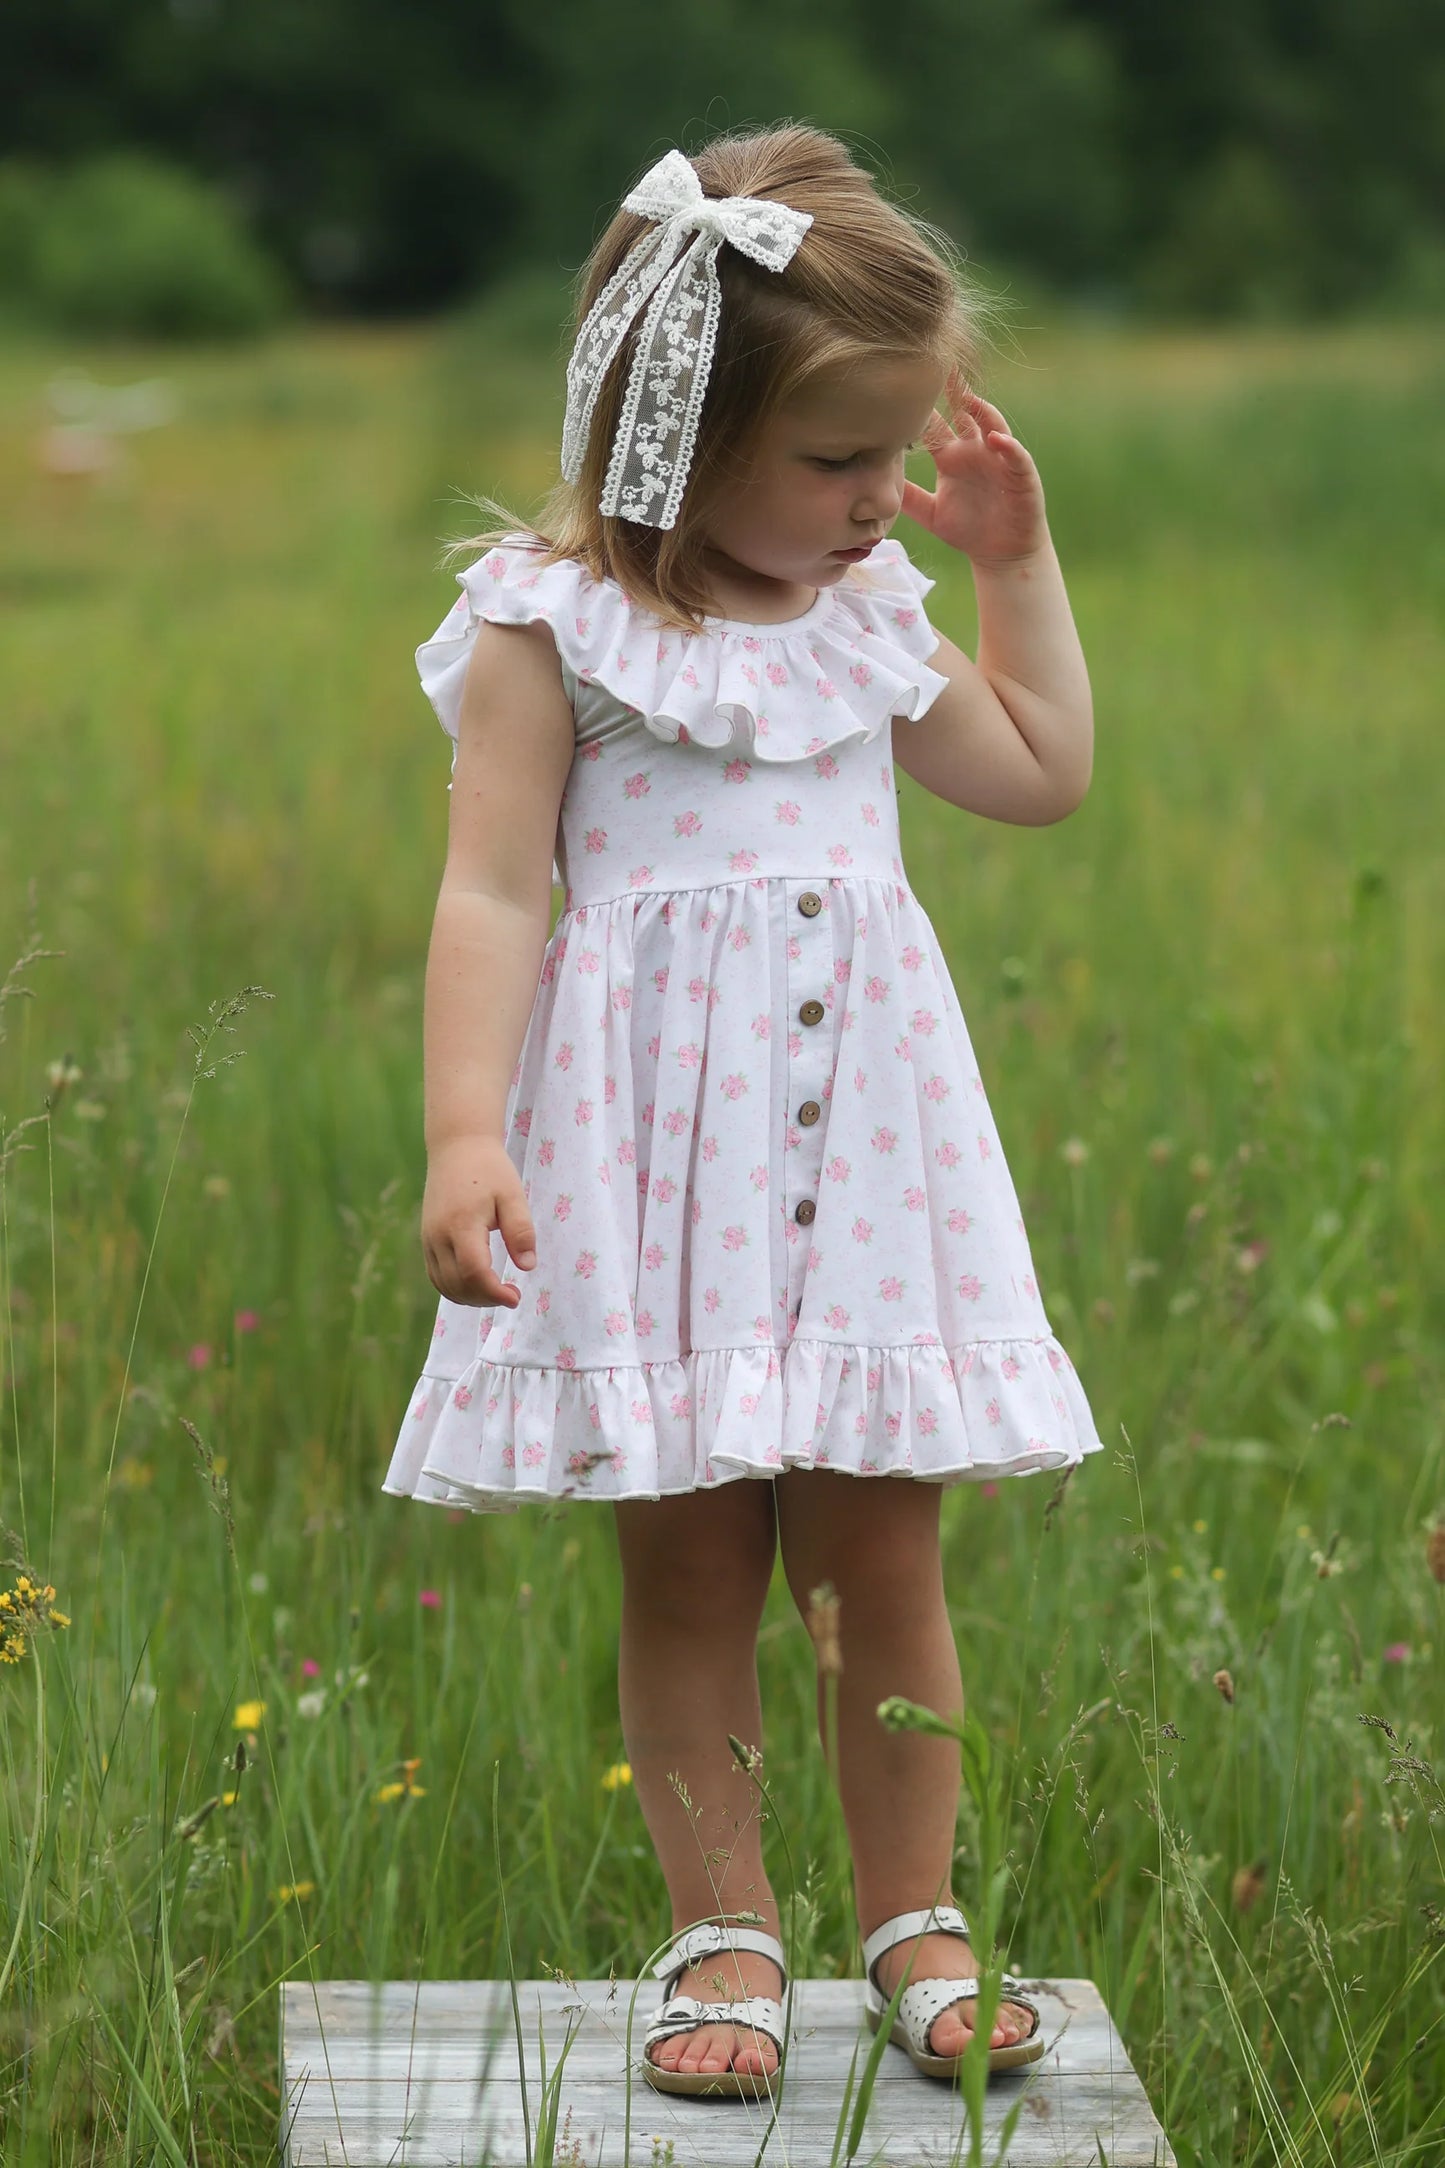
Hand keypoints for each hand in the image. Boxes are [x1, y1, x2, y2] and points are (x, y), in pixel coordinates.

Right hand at [421, 1137, 536, 1308]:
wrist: (456, 1147)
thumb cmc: (489, 1169)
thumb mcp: (513, 1195)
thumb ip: (520, 1230)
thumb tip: (527, 1266)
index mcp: (462, 1224)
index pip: (474, 1272)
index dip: (495, 1292)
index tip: (516, 1296)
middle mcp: (438, 1236)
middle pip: (458, 1285)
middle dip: (486, 1299)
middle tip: (511, 1294)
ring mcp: (428, 1239)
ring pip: (444, 1285)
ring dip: (470, 1298)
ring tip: (496, 1291)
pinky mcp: (426, 1240)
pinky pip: (436, 1275)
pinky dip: (455, 1288)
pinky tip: (477, 1285)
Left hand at [902, 365, 1048, 568]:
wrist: (1001, 554)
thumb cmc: (968, 531)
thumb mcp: (930, 513)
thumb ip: (908, 496)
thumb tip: (874, 481)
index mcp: (951, 457)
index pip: (935, 426)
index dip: (921, 408)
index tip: (904, 385)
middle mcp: (974, 450)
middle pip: (964, 413)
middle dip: (955, 391)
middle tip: (941, 365)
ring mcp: (999, 459)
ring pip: (992, 425)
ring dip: (982, 411)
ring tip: (969, 397)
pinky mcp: (1020, 474)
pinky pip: (1015, 456)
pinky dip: (1007, 446)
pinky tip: (995, 440)